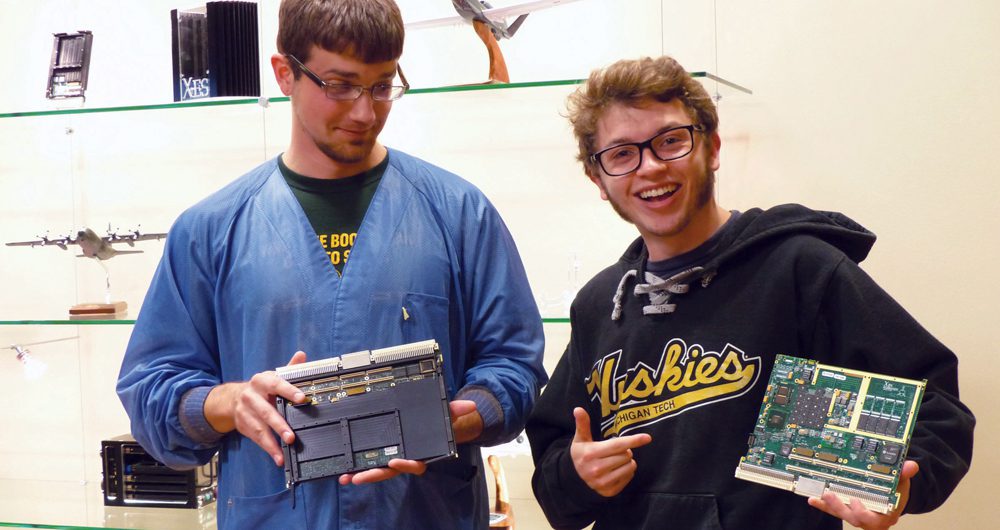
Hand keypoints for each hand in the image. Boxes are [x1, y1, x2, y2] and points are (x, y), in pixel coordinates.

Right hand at [204, 351, 307, 466]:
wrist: (232, 399)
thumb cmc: (260, 388)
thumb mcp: (272, 377)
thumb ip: (289, 368)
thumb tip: (302, 355)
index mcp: (261, 381)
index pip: (276, 384)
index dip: (289, 390)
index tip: (302, 399)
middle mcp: (251, 396)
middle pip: (266, 412)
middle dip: (279, 424)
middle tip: (291, 436)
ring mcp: (245, 413)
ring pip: (259, 428)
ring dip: (272, 441)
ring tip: (285, 450)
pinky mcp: (244, 426)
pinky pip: (257, 439)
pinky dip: (268, 449)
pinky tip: (278, 457)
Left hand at [339, 400, 480, 485]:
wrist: (434, 427)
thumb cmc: (440, 425)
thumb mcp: (448, 416)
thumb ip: (455, 411)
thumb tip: (469, 404)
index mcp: (423, 454)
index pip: (415, 464)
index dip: (405, 465)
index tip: (393, 462)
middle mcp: (407, 460)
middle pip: (391, 472)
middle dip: (374, 474)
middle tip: (358, 477)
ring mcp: (394, 459)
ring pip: (378, 471)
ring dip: (361, 474)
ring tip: (345, 477)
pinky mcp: (383, 456)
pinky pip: (371, 464)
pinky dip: (357, 468)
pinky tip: (344, 470)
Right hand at [570, 407, 651, 496]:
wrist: (574, 479)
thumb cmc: (581, 454)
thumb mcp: (580, 439)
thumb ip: (582, 424)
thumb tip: (578, 409)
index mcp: (591, 454)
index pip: (617, 445)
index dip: (633, 440)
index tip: (647, 438)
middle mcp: (596, 469)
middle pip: (626, 455)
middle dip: (625, 451)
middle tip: (614, 451)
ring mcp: (603, 482)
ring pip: (630, 466)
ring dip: (627, 461)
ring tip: (616, 460)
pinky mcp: (609, 491)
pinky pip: (629, 477)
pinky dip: (626, 472)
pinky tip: (616, 470)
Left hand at [808, 460, 918, 528]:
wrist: (891, 498)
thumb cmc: (896, 493)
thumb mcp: (902, 484)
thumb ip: (904, 475)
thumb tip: (911, 466)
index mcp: (885, 516)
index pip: (874, 520)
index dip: (862, 512)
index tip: (855, 500)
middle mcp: (869, 519)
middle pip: (853, 518)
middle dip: (840, 507)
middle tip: (829, 494)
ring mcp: (856, 514)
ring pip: (841, 514)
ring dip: (828, 505)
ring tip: (818, 495)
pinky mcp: (845, 510)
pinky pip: (833, 509)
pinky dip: (822, 504)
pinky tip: (812, 497)